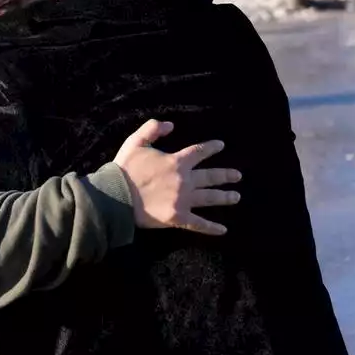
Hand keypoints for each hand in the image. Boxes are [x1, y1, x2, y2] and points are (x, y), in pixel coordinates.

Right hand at [113, 120, 240, 235]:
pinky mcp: (177, 218)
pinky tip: (224, 230)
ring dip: (225, 197)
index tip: (221, 146)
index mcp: (176, 162)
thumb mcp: (136, 141)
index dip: (211, 148)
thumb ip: (153, 128)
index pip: (199, 152)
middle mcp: (184, 181)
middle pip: (210, 177)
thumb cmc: (125, 169)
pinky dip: (211, 228)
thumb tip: (171, 125)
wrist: (116, 196)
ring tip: (236, 196)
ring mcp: (183, 200)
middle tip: (238, 176)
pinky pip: (198, 223)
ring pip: (209, 198)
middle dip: (226, 175)